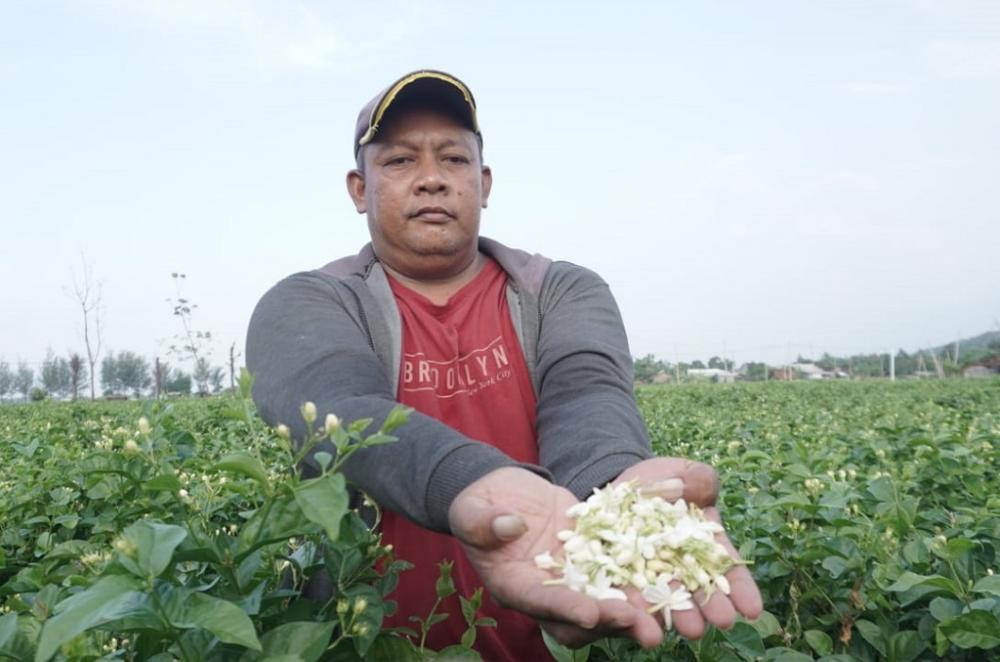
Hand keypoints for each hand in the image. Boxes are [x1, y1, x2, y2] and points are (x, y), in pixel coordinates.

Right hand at [448, 467, 664, 648]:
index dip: (566, 609)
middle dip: (611, 621)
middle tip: (642, 625)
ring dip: (636, 609)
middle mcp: (547, 589)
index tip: (590, 612)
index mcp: (514, 585)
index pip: (541, 602)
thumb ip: (486, 522)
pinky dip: (642, 573)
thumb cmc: (476, 505)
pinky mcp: (591, 554)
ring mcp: (572, 575)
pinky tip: (670, 574)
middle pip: (582, 615)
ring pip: (607, 599)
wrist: (499, 493)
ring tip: (664, 617)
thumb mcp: (472, 510)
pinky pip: (618, 567)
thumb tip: (509, 526)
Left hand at [614, 458, 763, 638]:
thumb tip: (702, 493)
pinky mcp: (619, 572)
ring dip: (679, 614)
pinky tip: (644, 620)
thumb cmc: (662, 479)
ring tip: (689, 629)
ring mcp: (649, 570)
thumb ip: (700, 479)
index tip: (752, 609)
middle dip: (711, 606)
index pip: (724, 567)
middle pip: (697, 587)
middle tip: (721, 622)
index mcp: (702, 542)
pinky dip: (635, 605)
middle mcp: (679, 563)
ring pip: (665, 595)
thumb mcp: (683, 472)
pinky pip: (626, 589)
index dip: (739, 588)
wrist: (620, 486)